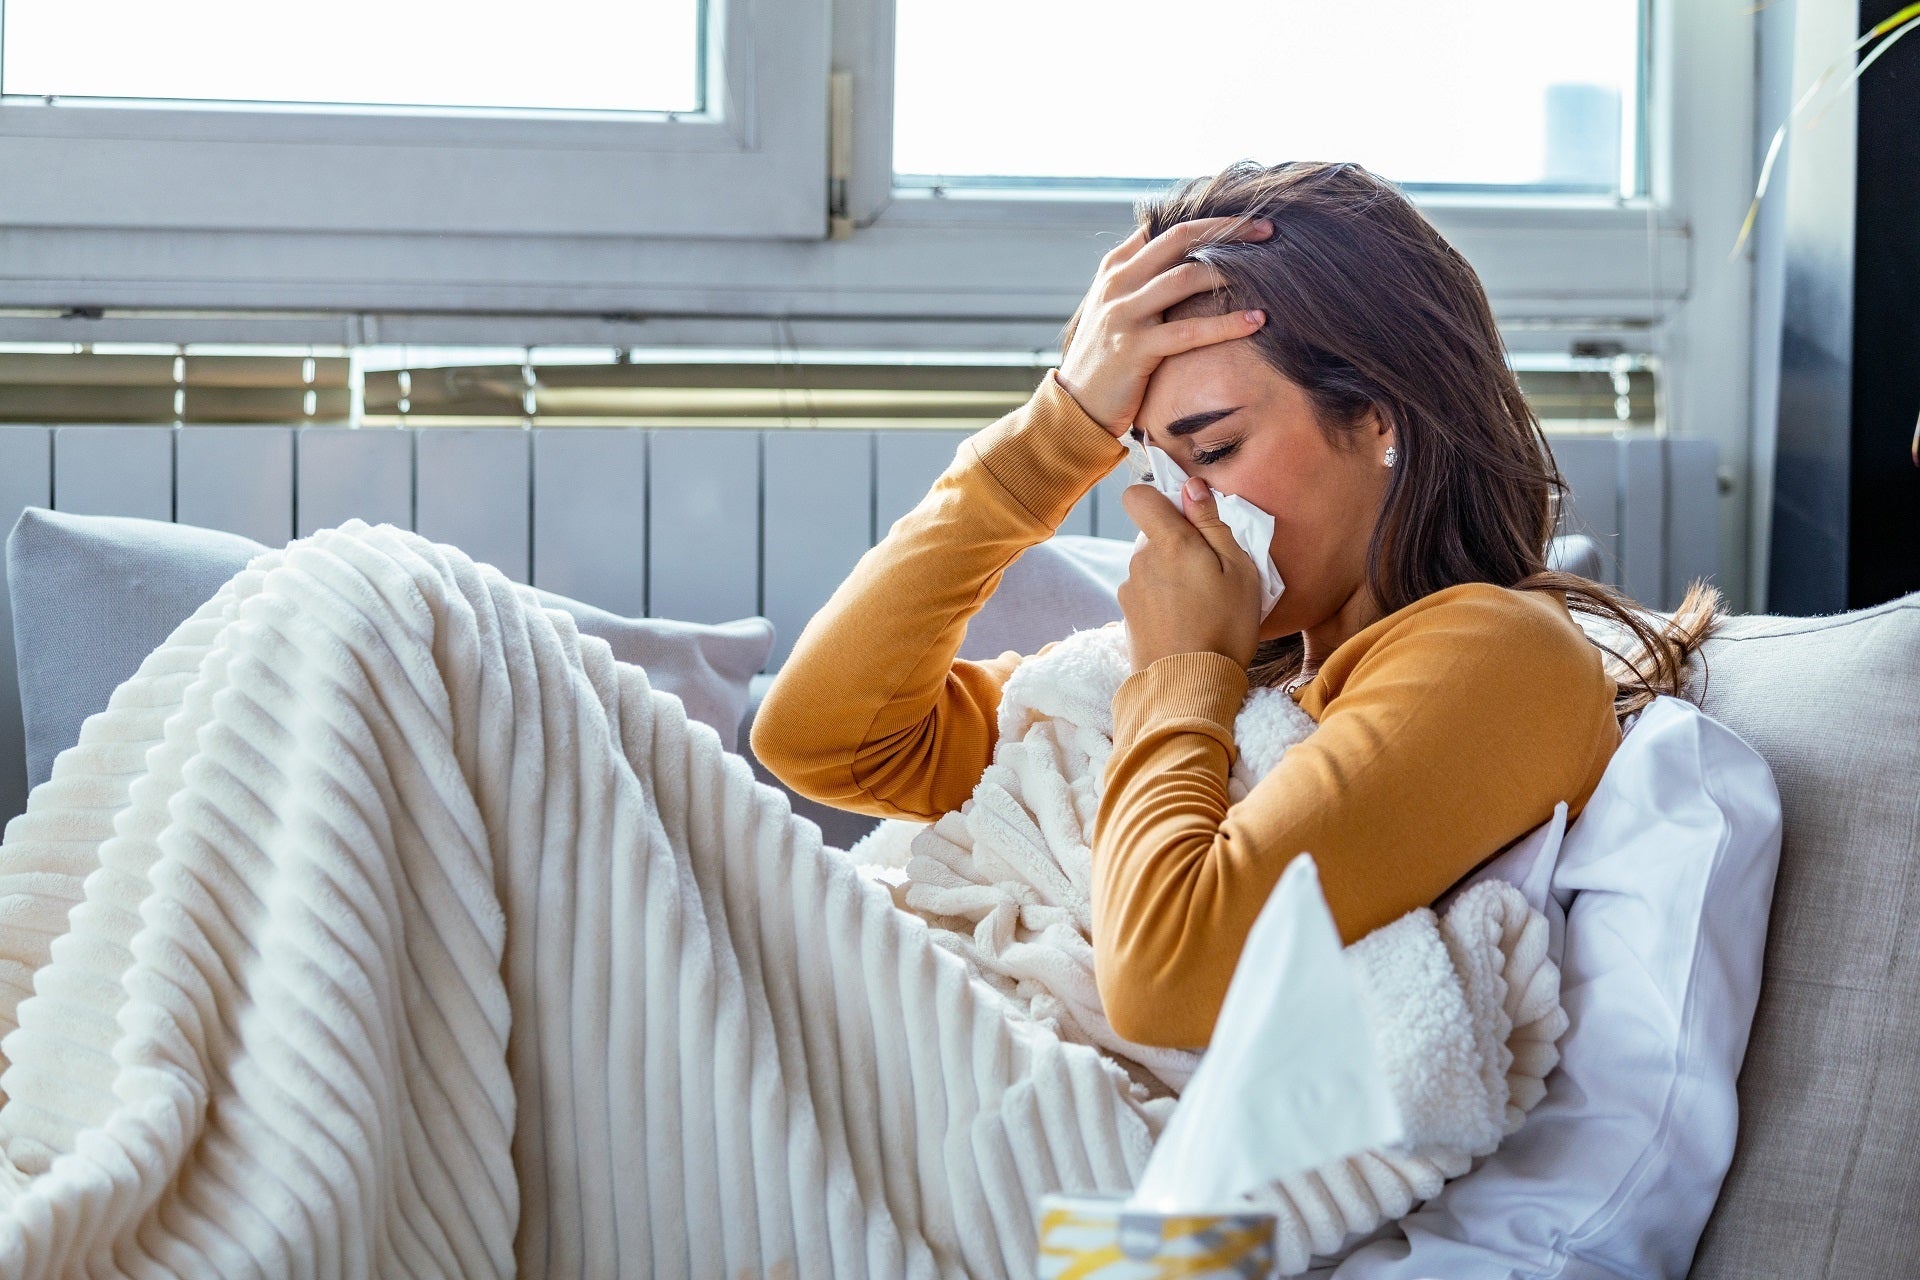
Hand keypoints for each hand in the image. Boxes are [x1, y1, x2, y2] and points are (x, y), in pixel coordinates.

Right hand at [1056, 216, 1272, 438]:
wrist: (1076, 405)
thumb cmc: (1104, 357)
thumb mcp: (1113, 306)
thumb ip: (1137, 277)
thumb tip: (1175, 249)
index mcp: (1115, 268)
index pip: (1165, 227)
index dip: (1208, 218)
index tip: (1244, 219)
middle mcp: (1117, 283)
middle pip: (1179, 239)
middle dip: (1226, 230)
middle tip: (1267, 229)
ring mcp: (1124, 314)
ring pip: (1184, 278)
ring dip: (1231, 271)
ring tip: (1268, 270)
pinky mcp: (1135, 349)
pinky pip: (1189, 331)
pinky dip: (1227, 324)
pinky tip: (1256, 320)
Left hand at [1118, 477, 1262, 673]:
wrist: (1190, 687)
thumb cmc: (1225, 626)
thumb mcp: (1238, 570)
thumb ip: (1211, 523)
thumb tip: (1190, 486)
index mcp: (1168, 542)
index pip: (1137, 496)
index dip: (1159, 498)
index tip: (1185, 515)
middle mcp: (1139, 561)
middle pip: (1152, 535)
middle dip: (1177, 544)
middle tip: (1210, 574)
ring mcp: (1129, 590)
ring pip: (1149, 566)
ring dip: (1170, 575)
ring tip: (1200, 605)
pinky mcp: (1126, 616)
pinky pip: (1145, 594)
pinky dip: (1162, 601)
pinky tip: (1184, 623)